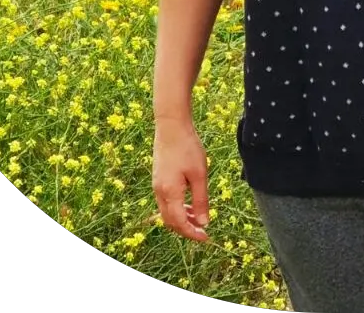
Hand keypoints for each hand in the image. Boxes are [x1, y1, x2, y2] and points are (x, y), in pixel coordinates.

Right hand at [152, 116, 211, 241]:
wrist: (171, 126)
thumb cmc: (188, 148)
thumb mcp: (199, 175)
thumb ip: (201, 200)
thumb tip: (203, 223)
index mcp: (169, 193)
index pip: (179, 223)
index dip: (192, 233)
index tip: (206, 237)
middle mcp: (159, 192)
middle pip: (170, 221)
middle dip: (186, 229)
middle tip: (203, 231)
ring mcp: (156, 186)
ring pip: (167, 212)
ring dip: (182, 219)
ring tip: (199, 218)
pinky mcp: (158, 179)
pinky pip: (166, 202)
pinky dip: (178, 208)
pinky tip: (190, 204)